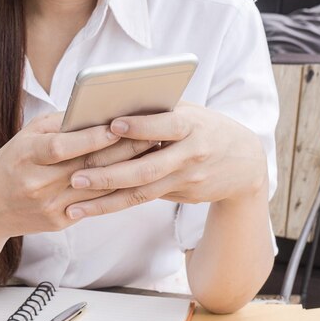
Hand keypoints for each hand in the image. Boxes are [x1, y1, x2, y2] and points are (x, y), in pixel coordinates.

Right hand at [0, 113, 157, 237]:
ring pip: (97, 188)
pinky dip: (116, 191)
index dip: (94, 137)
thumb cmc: (11, 163)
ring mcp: (50, 205)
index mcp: (27, 155)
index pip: (65, 146)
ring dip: (126, 171)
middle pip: (88, 166)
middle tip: (150, 135)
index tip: (121, 126)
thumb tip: (95, 112)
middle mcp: (38, 182)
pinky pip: (94, 206)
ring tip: (150, 155)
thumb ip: (58, 124)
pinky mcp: (59, 222)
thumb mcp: (25, 136)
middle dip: (122, 150)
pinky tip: (136, 179)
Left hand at [65, 102, 268, 218]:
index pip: (166, 125)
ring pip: (142, 192)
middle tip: (76, 176)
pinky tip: (91, 208)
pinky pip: (144, 199)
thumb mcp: (193, 113)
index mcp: (193, 125)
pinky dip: (116, 204)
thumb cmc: (208, 128)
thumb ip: (161, 112)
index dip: (141, 127)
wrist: (245, 164)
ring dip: (106, 200)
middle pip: (147, 167)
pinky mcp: (181, 194)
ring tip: (74, 204)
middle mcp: (191, 154)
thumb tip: (114, 112)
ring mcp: (187, 179)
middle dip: (109, 174)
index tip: (112, 125)